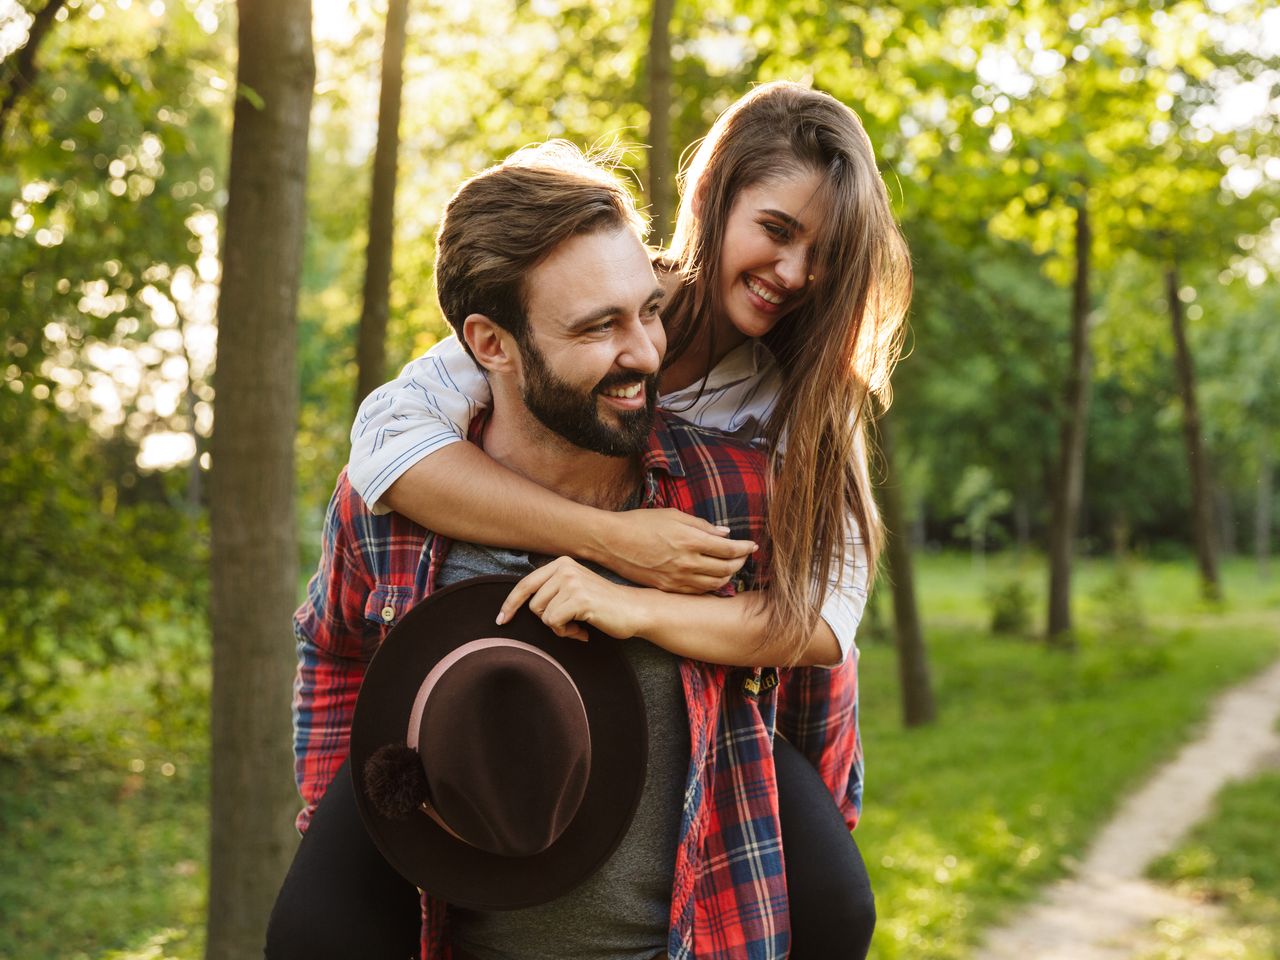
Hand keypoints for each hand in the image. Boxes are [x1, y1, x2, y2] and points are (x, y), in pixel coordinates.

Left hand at [496, 557, 650, 641]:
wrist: (634, 610)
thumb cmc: (602, 605)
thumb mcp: (574, 589)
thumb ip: (551, 591)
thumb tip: (517, 606)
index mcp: (561, 563)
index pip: (525, 584)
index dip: (510, 604)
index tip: (501, 620)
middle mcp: (565, 568)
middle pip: (533, 604)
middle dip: (547, 620)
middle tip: (569, 623)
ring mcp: (573, 582)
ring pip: (543, 615)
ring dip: (559, 627)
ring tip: (578, 624)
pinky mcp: (580, 599)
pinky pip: (555, 623)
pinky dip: (567, 633)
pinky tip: (583, 630)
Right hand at [594, 508, 755, 593]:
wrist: (613, 542)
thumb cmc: (641, 523)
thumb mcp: (673, 515)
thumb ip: (701, 525)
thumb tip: (724, 534)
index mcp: (691, 541)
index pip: (729, 549)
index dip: (745, 548)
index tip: (753, 545)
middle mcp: (687, 563)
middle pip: (726, 569)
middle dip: (740, 562)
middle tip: (744, 555)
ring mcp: (678, 579)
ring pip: (715, 584)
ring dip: (728, 576)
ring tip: (731, 567)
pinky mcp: (668, 588)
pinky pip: (698, 591)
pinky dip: (711, 585)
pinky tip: (712, 577)